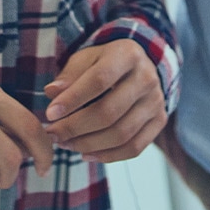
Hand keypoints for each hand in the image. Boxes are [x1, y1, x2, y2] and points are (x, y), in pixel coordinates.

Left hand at [43, 41, 167, 162]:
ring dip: (88, 144)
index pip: (100, 79)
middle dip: (76, 127)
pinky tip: (86, 153)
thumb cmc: (104, 64)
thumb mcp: (86, 59)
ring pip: (121, 134)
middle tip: (53, 135)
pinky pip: (134, 147)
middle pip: (109, 111)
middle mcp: (147, 77)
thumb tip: (51, 93)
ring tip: (66, 144)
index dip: (73, 99)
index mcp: (128, 54)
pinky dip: (108, 156)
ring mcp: (156, 100)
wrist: (137, 68)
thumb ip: (69, 75)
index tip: (49, 114)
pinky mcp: (159, 120)